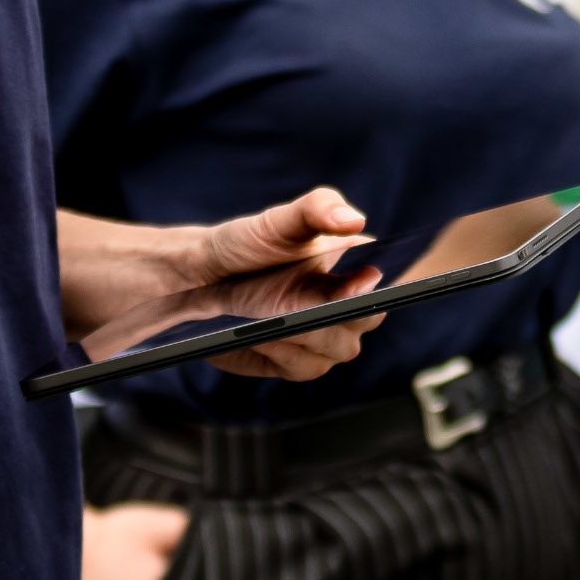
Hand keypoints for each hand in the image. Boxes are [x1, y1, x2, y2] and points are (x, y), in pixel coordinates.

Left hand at [57, 190, 384, 371]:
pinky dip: (273, 357)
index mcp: (352, 270)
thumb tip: (353, 218)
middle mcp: (344, 307)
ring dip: (293, 343)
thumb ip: (318, 208)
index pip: (379, 296)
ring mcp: (320, 339)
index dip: (366, 301)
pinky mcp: (293, 361)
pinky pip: (297, 371)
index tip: (342, 294)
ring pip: (327, 359)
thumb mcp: (277, 219)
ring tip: (262, 322)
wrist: (200, 277)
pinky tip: (251, 338)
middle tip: (284, 310)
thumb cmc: (244, 245)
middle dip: (320, 326)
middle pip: (355, 335)